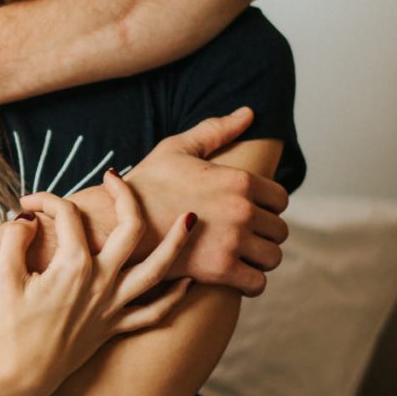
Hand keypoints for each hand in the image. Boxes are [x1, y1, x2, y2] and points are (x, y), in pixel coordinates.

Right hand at [0, 173, 194, 395]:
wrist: (21, 375)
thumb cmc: (9, 326)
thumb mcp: (2, 277)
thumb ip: (15, 240)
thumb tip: (28, 218)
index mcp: (73, 266)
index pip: (67, 216)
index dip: (46, 200)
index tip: (28, 203)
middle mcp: (101, 282)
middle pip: (130, 229)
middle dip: (127, 197)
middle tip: (116, 178)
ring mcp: (112, 306)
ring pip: (157, 269)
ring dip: (177, 243)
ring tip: (191, 219)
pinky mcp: (114, 327)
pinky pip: (154, 312)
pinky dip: (175, 297)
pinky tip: (189, 281)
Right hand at [123, 107, 288, 296]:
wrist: (116, 221)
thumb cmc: (145, 184)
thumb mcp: (177, 148)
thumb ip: (216, 130)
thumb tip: (249, 112)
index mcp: (239, 180)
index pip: (281, 199)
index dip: (267, 206)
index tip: (249, 212)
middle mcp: (242, 210)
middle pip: (279, 230)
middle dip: (263, 234)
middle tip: (242, 236)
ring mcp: (232, 242)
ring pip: (273, 257)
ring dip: (259, 258)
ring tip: (240, 256)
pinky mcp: (220, 270)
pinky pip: (258, 283)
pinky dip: (250, 282)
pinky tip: (234, 275)